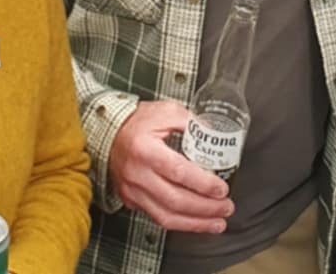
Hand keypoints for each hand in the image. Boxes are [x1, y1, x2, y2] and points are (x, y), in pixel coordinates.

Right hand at [108, 99, 232, 232]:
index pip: (178, 172)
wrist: (108, 133)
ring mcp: (132, 190)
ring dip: (196, 223)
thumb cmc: (137, 122)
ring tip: (218, 223)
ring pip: (166, 217)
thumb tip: (216, 136)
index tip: (222, 189)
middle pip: (175, 200)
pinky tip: (197, 222)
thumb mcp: (166, 111)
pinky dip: (180, 223)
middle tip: (227, 207)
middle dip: (206, 208)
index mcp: (145, 149)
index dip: (203, 184)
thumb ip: (192, 122)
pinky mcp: (131, 200)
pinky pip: (157, 218)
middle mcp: (137, 174)